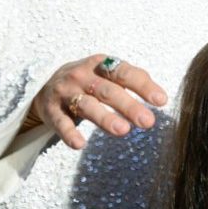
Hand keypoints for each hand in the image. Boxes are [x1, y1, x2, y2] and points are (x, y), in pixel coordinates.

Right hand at [23, 55, 167, 149]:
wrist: (46, 85)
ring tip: (123, 131)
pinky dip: (69, 133)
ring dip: (105, 118)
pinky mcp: (51, 110)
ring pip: (87, 106)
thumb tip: (160, 96)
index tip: (161, 100)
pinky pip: (61, 122)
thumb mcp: (108, 74)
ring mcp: (65, 92)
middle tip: (148, 122)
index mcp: (100, 65)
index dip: (143, 86)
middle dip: (129, 106)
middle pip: (107, 91)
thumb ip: (132, 80)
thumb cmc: (89, 81)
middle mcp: (81, 76)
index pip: (124, 73)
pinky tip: (79, 144)